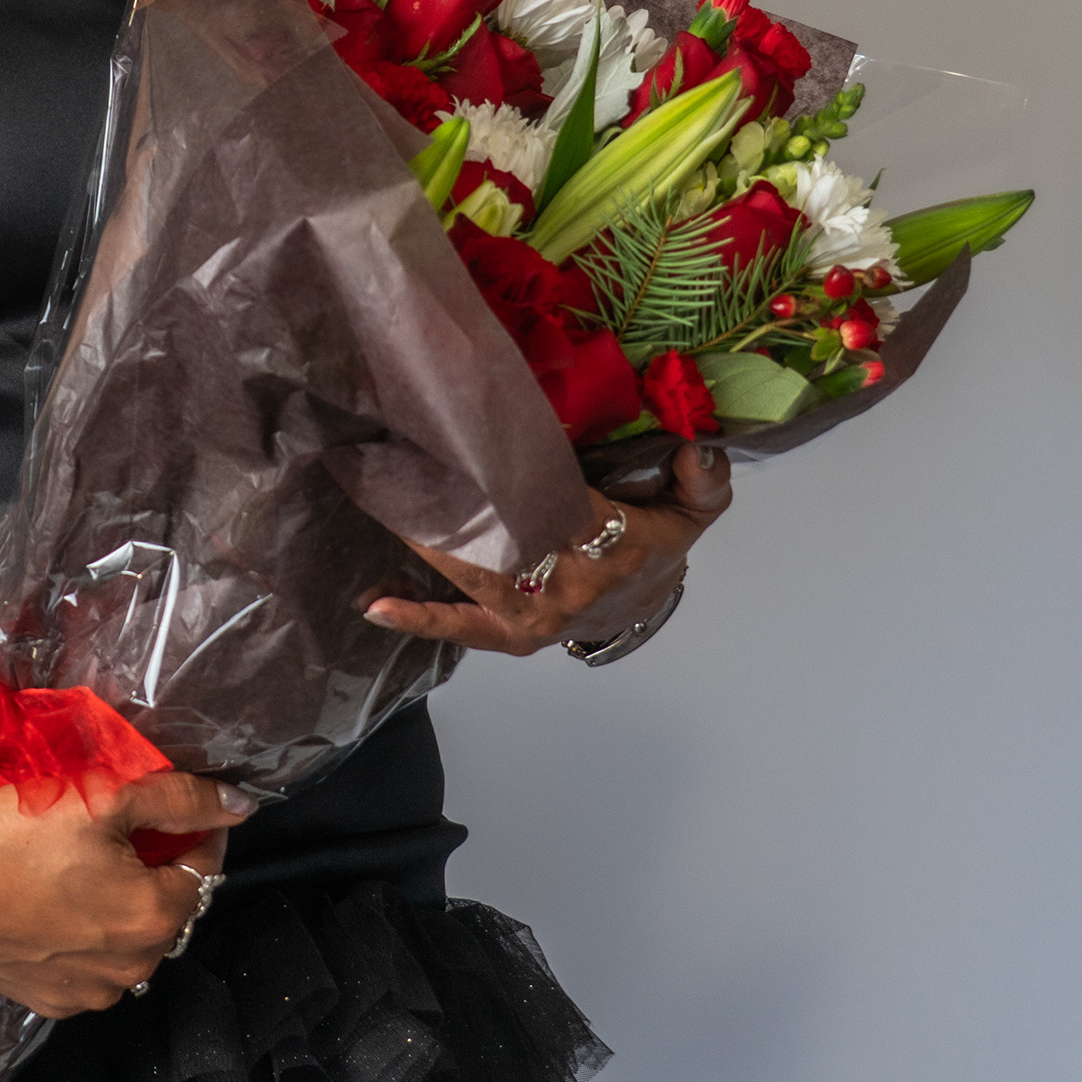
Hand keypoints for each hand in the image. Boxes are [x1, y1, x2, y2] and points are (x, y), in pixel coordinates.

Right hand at [0, 770, 252, 1019]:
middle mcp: (133, 967)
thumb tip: (242, 803)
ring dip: (126, 905)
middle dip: (159, 869)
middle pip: (170, 907)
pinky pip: (93, 965)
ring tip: (89, 865)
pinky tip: (60, 903)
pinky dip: (89, 936)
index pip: (206, 868)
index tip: (175, 807)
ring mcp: (91, 992)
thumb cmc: (17, 833)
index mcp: (155, 916)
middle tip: (124, 831)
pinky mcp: (52, 1002)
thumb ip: (180, 798)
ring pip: (132, 940)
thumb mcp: (104, 797)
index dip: (197, 831)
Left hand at [363, 441, 731, 658]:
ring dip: (426, 547)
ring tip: (386, 508)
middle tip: (407, 464)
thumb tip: (695, 451)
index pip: (559, 509)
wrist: (646, 601)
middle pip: (505, 546)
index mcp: (614, 549)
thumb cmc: (658, 542)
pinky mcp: (511, 635)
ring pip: (474, 581)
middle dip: (455, 507)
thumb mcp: (697, 507)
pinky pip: (462, 629)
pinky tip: (378, 604)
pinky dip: (420, 618)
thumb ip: (703, 478)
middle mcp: (569, 587)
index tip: (471, 446)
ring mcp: (535, 617)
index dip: (514, 480)